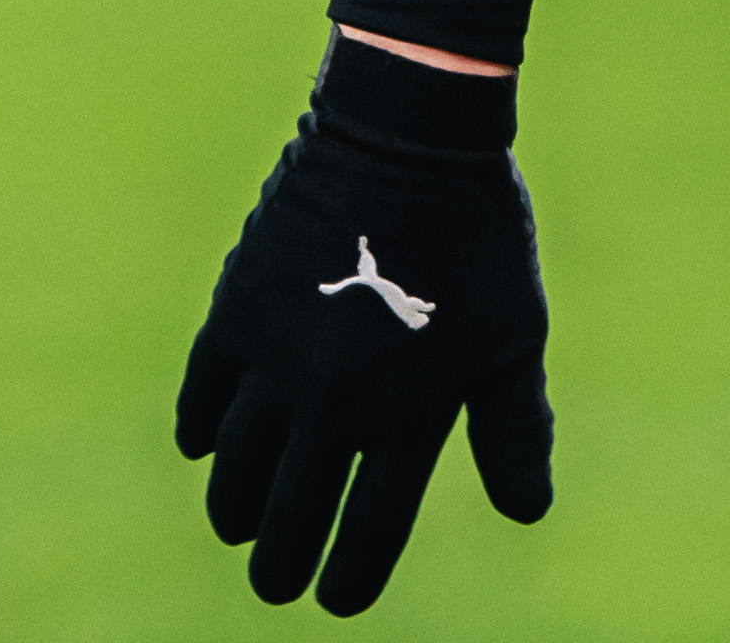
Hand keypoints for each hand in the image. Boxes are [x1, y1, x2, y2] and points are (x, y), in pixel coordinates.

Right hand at [176, 40, 555, 612]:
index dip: (351, 576)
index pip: (370, 530)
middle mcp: (336, 399)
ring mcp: (278, 357)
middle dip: (282, 562)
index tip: (337, 601)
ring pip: (237, 466)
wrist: (407, 134)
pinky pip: (202, 393)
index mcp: (408, 413)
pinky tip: (204, 448)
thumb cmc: (476, 236)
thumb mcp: (515, 334)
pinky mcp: (237, 310)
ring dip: (236, 507)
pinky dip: (200, 428)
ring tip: (241, 526)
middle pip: (293, 514)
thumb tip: (528, 512)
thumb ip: (513, 428)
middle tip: (276, 584)